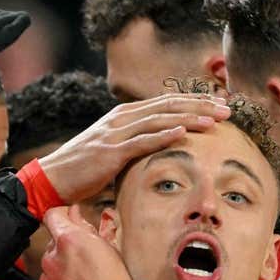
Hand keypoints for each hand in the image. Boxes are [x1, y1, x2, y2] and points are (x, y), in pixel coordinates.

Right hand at [37, 93, 230, 203]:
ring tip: (214, 119)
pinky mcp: (110, 152)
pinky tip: (183, 133)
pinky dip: (163, 135)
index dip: (194, 101)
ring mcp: (115, 133)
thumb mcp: (114, 150)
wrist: (51, 178)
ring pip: (159, 120)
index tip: (219, 104)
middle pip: (168, 105)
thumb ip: (136, 144)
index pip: (166, 102)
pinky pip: (141, 141)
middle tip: (227, 109)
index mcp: (125, 115)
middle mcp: (122, 118)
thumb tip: (162, 147)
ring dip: (189, 118)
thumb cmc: (84, 169)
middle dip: (200, 105)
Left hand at [39, 206, 136, 279]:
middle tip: (84, 255)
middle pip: (53, 241)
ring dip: (61, 264)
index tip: (69, 220)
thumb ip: (85, 226)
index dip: (61, 216)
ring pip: (50, 262)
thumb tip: (74, 212)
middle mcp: (52, 256)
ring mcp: (47, 276)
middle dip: (65, 245)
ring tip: (81, 276)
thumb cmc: (115, 278)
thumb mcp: (106, 245)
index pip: (51, 216)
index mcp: (68, 239)